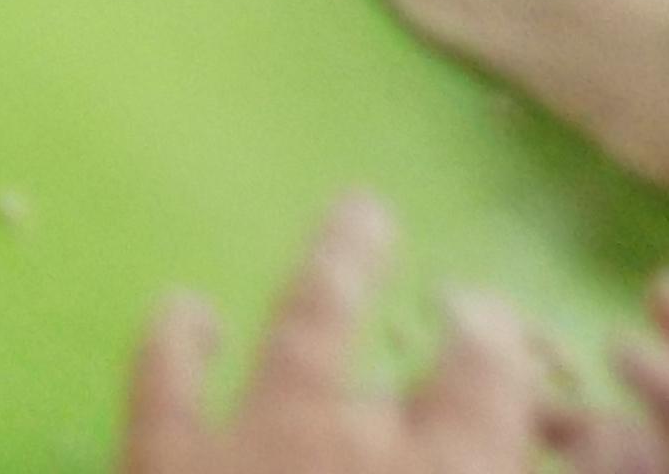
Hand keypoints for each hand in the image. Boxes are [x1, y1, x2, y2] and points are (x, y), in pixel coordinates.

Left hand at [123, 196, 542, 471]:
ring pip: (305, 327)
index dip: (499, 347)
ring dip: (333, 268)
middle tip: (400, 227)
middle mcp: (365, 443)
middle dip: (421, 290)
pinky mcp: (165, 460)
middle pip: (428, 350)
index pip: (494, 384)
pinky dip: (176, 343)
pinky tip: (183, 309)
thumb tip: (504, 445)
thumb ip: (484, 462)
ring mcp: (257, 443)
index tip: (492, 319)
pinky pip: (166, 386)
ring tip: (356, 220)